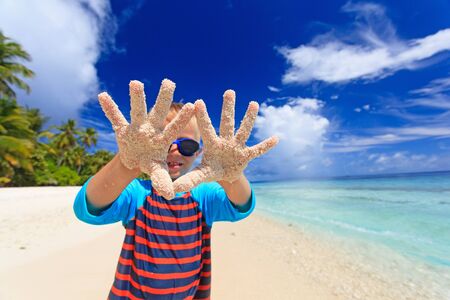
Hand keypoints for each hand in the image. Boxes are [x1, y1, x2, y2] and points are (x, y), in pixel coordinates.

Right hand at [98, 79, 193, 198]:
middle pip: (159, 111)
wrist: (135, 159)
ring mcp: (137, 126)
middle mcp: (151, 128)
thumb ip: (163, 180)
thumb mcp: (157, 171)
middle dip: (163, 97)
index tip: (193, 106)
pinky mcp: (122, 128)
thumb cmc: (151, 162)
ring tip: (135, 83)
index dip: (183, 119)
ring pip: (137, 109)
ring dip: (136, 97)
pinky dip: (109, 108)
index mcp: (162, 138)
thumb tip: (170, 194)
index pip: (174, 128)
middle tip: (170, 82)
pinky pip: (115, 116)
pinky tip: (102, 96)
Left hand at [173, 90, 278, 191]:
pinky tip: (276, 138)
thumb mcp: (200, 175)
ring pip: (244, 130)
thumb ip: (188, 180)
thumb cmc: (211, 170)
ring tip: (254, 103)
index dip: (202, 117)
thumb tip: (172, 190)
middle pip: (227, 123)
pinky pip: (258, 150)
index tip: (197, 101)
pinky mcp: (247, 155)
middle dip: (228, 108)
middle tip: (229, 91)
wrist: (226, 176)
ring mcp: (237, 147)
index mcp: (212, 144)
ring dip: (249, 118)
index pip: (206, 129)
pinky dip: (266, 145)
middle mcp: (225, 142)